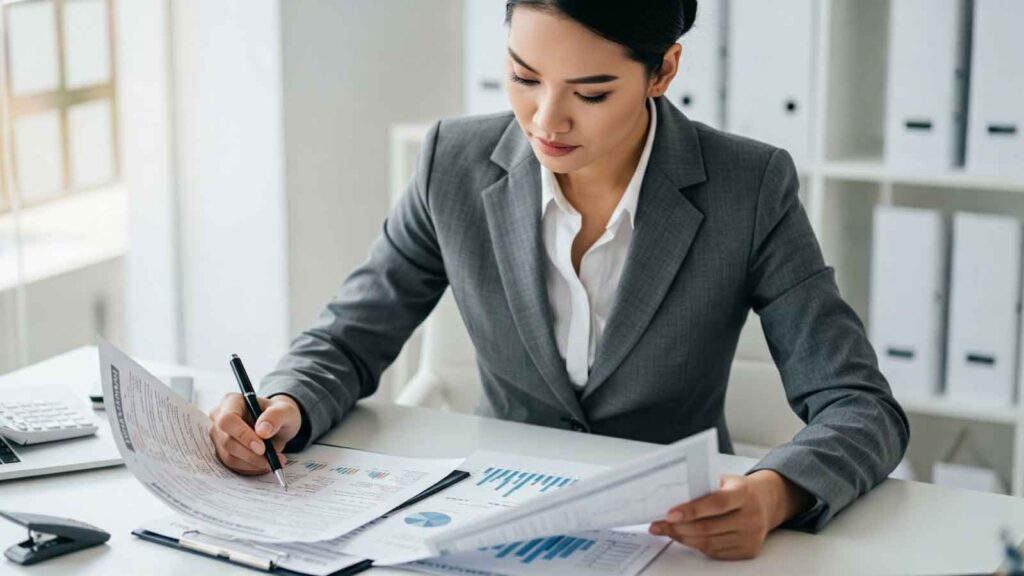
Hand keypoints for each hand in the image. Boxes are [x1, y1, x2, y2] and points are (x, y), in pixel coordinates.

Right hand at [209, 393, 301, 474]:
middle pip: (227, 441)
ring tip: (275, 460)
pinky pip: (233, 465)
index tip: (262, 448)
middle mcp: (219, 418)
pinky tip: (265, 463)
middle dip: (251, 454)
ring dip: (253, 463)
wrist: (275, 425)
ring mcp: (218, 436)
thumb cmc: (278, 414)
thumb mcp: (285, 410)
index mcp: (231, 401)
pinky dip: (251, 467)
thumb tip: (263, 431)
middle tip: (273, 458)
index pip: (228, 420)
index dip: (243, 435)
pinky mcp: (221, 452)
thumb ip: (276, 416)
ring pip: (229, 456)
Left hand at [648, 471, 812, 559]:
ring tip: (667, 531)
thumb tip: (671, 497)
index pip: (716, 503)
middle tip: (659, 524)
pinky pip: (716, 553)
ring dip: (683, 538)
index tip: (669, 514)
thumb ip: (702, 487)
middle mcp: (751, 516)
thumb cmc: (738, 489)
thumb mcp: (724, 480)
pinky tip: (685, 538)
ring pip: (709, 543)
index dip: (691, 510)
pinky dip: (697, 546)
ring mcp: (752, 536)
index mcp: (744, 493)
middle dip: (679, 528)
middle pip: (709, 528)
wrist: (766, 502)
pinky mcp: (749, 551)